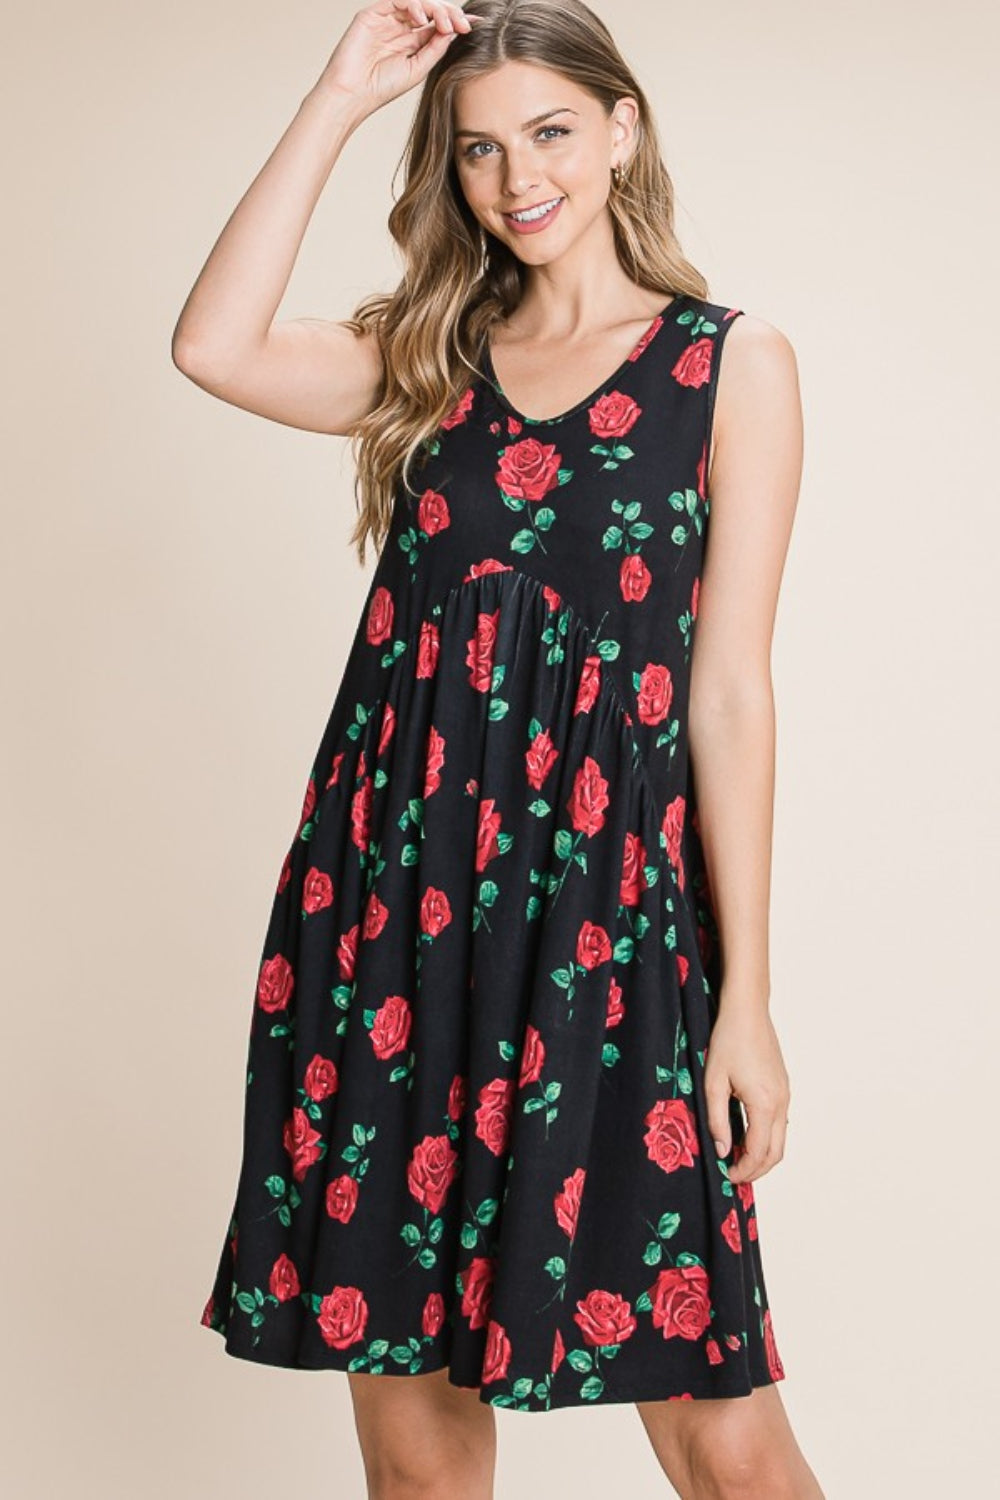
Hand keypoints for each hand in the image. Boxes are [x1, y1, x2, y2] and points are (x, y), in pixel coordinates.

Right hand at [317, 1, 477, 117]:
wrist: (352, 95)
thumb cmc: (381, 88)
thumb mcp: (418, 69)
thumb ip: (435, 48)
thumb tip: (454, 30)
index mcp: (412, 42)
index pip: (437, 24)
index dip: (456, 20)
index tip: (476, 23)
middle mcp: (401, 27)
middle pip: (431, 9)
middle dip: (450, 13)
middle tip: (464, 25)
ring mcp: (387, 19)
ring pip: (417, 1)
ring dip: (435, 9)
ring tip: (445, 25)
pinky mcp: (373, 14)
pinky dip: (413, 5)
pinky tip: (421, 20)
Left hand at [703, 998, 790, 1184]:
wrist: (748, 1011)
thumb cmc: (727, 1041)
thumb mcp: (713, 1082)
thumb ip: (717, 1120)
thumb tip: (722, 1151)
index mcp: (765, 1104)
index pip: (758, 1152)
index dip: (742, 1169)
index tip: (725, 1176)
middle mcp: (781, 1103)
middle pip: (776, 1153)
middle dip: (756, 1170)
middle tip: (733, 1175)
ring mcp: (785, 1094)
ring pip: (780, 1139)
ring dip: (762, 1155)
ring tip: (737, 1158)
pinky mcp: (783, 1087)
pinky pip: (780, 1123)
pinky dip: (766, 1138)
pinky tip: (746, 1135)